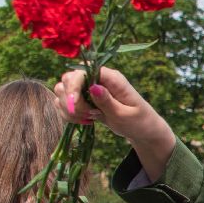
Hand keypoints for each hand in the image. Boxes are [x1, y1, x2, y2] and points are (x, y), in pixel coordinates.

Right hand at [52, 67, 175, 176]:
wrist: (142, 131)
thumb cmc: (139, 121)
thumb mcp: (124, 114)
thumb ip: (107, 101)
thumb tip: (93, 86)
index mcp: (110, 77)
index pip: (82, 71)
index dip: (73, 87)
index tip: (76, 104)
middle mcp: (97, 79)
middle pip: (67, 79)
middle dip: (70, 100)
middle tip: (88, 115)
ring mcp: (88, 89)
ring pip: (62, 91)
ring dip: (68, 108)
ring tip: (88, 119)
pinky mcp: (84, 100)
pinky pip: (65, 103)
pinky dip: (68, 114)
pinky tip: (84, 121)